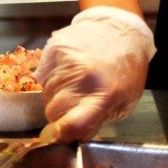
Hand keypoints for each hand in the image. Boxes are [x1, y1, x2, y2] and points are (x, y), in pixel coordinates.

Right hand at [36, 6, 155, 142]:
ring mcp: (66, 61)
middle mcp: (84, 78)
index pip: (73, 124)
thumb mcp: (124, 102)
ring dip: (54, 96)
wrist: (120, 31)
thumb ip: (97, 119)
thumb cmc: (126, 70)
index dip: (61, 134)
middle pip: (53, 110)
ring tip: (72, 87)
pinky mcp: (54, 49)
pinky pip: (42, 75)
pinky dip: (50, 79)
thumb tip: (73, 134)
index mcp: (105, 95)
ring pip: (45, 93)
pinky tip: (66, 73)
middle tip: (70, 109)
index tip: (57, 137)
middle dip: (58, 115)